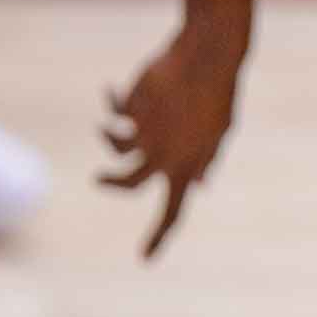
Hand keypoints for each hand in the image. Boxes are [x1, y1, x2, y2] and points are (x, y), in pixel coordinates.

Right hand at [100, 15, 248, 256]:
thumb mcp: (217, 133)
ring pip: (115, 149)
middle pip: (129, 184)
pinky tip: (110, 92)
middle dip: (111, 184)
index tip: (145, 259)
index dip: (160, 236)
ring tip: (105, 126)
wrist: (209, 56)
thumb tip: (200, 188)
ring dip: (107, 138)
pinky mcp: (133, 110)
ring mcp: (148, 133)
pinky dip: (111, 103)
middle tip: (98, 180)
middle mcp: (166, 155)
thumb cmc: (218, 94)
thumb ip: (205, 161)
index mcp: (190, 165)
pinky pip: (114, 114)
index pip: (175, 209)